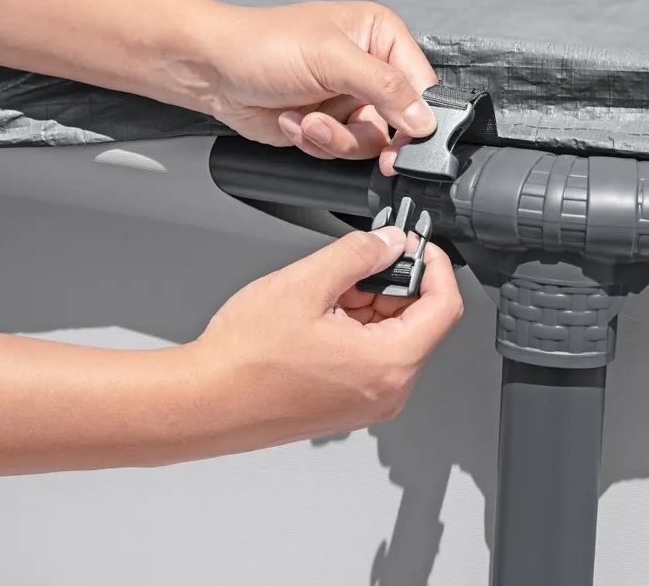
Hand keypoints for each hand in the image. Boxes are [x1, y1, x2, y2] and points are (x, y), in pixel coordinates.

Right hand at [187, 225, 463, 450]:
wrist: (204, 403)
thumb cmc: (243, 360)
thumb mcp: (306, 283)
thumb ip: (359, 254)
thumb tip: (390, 242)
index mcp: (389, 364)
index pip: (445, 306)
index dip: (434, 265)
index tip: (415, 244)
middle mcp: (387, 391)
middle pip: (419, 322)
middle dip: (394, 283)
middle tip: (360, 259)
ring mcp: (367, 403)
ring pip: (392, 338)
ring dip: (370, 305)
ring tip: (326, 291)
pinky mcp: (346, 406)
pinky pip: (370, 358)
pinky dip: (355, 328)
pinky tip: (320, 314)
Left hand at [209, 1, 438, 175]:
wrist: (212, 69)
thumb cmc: (263, 44)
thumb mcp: (332, 59)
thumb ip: (384, 87)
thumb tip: (424, 119)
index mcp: (381, 36)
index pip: (422, 84)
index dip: (419, 115)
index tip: (409, 140)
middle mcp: (370, 67)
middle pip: (400, 121)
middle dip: (369, 134)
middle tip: (376, 155)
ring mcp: (348, 99)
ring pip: (369, 142)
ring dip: (335, 138)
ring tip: (307, 121)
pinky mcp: (327, 124)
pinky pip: (340, 150)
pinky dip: (315, 142)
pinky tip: (293, 120)